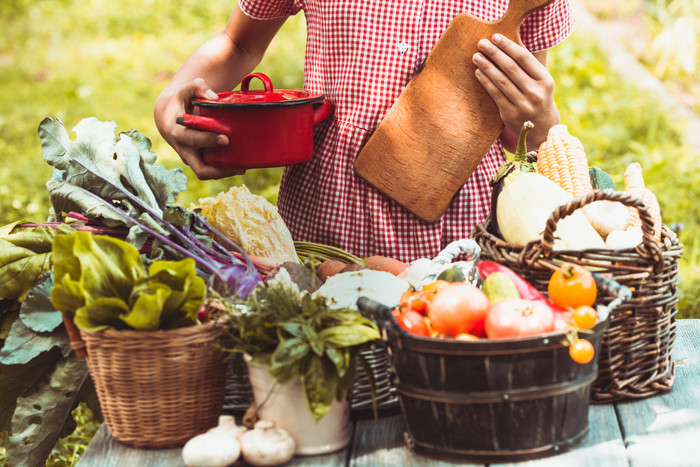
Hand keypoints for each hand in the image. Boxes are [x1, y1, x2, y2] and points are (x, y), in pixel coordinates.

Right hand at [154, 77, 246, 179]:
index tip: (226, 138)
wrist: (167, 118)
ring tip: (243, 167)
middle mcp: (184, 150)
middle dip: (220, 170)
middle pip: (200, 169)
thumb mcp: (183, 91)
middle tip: (240, 165)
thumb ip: (196, 87)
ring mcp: (191, 158)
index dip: (208, 141)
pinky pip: (211, 170)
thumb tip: (213, 97)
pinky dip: (225, 170)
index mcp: (178, 133)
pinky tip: (241, 164)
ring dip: (225, 173)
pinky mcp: (198, 160)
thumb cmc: (179, 102)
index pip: (192, 140)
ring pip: (207, 173)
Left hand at [472, 33, 559, 148]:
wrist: (543, 129)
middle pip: (511, 68)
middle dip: (494, 53)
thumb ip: (528, 67)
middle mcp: (535, 92)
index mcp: (545, 80)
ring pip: (501, 81)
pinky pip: (495, 94)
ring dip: (486, 66)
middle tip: (481, 43)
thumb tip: (506, 45)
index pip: (524, 58)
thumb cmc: (539, 98)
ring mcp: (523, 105)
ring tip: (476, 56)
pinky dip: (486, 82)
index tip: (495, 37)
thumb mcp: (542, 82)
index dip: (508, 46)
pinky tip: (478, 72)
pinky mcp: (510, 115)